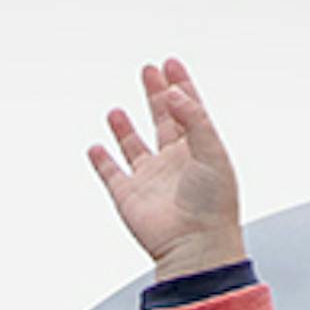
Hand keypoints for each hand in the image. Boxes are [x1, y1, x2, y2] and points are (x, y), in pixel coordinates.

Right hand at [88, 56, 247, 278]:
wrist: (195, 246)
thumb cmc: (212, 205)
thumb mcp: (211, 151)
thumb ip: (193, 118)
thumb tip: (172, 93)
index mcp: (200, 150)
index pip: (190, 109)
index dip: (181, 85)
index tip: (171, 62)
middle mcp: (175, 162)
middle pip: (163, 120)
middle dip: (155, 94)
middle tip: (148, 69)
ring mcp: (151, 179)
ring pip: (134, 147)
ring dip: (125, 128)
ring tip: (116, 110)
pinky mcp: (129, 196)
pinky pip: (111, 174)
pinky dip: (102, 161)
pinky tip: (96, 147)